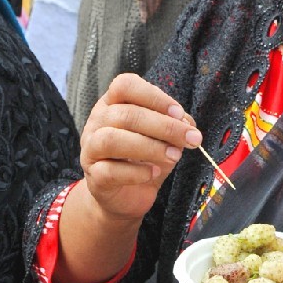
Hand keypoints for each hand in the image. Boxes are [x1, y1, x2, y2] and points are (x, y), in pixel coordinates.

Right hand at [80, 74, 201, 227]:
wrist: (125, 196)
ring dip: (149, 147)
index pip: (125, 86)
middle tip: (191, 139)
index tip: (179, 113)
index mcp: (112, 104)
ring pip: (111, 140)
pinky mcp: (94, 177)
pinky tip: (154, 173)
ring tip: (175, 156)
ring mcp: (91, 150)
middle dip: (164, 126)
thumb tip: (187, 124)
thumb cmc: (143, 160)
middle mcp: (97, 123)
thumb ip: (174, 126)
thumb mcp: (162, 139)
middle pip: (125, 114)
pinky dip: (137, 172)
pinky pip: (110, 171)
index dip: (154, 96)